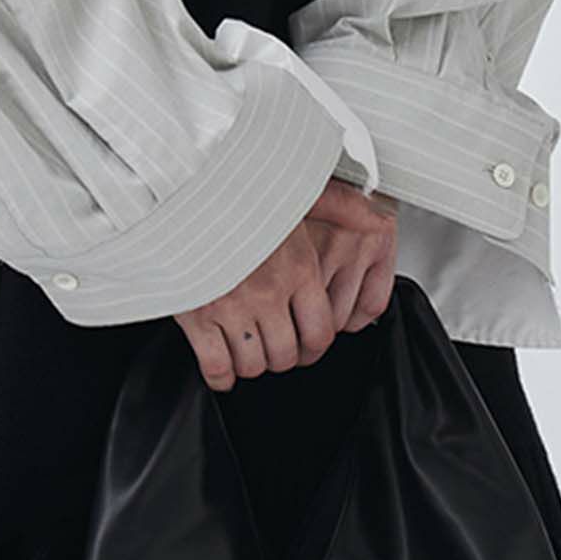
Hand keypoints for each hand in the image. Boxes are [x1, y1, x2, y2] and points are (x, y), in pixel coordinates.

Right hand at [173, 178, 398, 390]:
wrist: (182, 183)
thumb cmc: (240, 185)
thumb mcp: (301, 188)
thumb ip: (343, 206)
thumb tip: (378, 217)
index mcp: (299, 266)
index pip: (320, 332)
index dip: (312, 347)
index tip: (304, 345)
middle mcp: (269, 291)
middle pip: (286, 354)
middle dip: (280, 357)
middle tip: (272, 349)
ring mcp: (232, 307)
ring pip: (253, 365)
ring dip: (251, 365)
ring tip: (245, 352)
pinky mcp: (197, 316)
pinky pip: (217, 367)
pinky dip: (220, 376)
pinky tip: (221, 368)